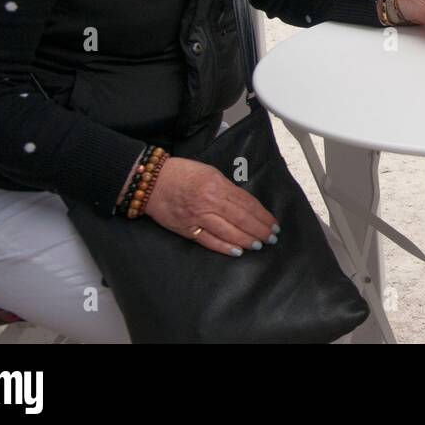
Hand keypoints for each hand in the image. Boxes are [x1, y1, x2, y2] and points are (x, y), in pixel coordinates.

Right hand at [145, 156, 278, 256]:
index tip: (273, 223)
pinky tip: (237, 251)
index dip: (262, 215)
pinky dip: (224, 247)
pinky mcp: (186, 229)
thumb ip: (227, 188)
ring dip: (246, 240)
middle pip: (241, 219)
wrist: (151, 182)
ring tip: (259, 245)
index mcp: (217, 185)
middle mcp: (209, 202)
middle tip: (272, 237)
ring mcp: (197, 217)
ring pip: (228, 232)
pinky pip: (209, 241)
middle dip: (259, 230)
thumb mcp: (210, 172)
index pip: (246, 203)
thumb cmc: (182, 173)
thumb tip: (245, 203)